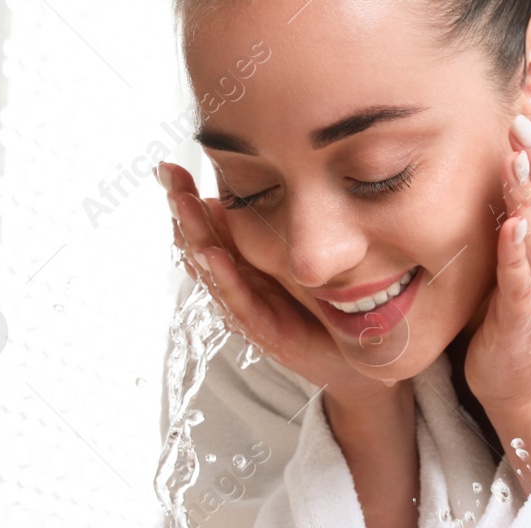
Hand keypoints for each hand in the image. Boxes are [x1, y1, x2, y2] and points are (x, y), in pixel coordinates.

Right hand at [158, 161, 396, 410]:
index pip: (208, 226)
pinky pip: (242, 304)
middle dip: (184, 210)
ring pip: (215, 272)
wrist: (363, 357)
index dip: (187, 198)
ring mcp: (251, 310)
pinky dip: (226, 279)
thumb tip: (258, 187)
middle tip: (168, 175)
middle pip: (202, 244)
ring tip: (183, 206)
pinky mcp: (268, 333)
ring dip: (197, 237)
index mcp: (245, 264)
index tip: (169, 167)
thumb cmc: (331, 306)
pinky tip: (215, 255)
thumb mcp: (303, 257)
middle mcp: (241, 286)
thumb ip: (279, 227)